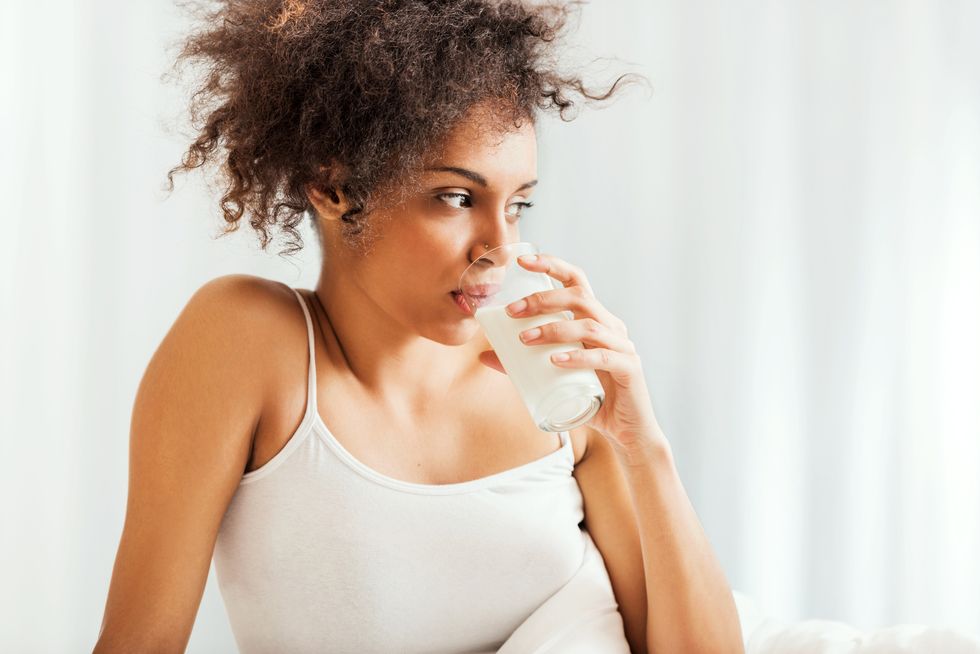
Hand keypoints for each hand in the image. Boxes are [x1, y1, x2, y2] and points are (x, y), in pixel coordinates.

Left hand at [477, 252, 666, 451]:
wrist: (626, 430)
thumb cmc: (589, 398)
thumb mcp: (552, 378)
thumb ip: (521, 366)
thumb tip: (483, 355)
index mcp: (596, 319)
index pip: (577, 281)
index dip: (552, 266)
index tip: (522, 262)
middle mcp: (612, 326)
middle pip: (580, 298)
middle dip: (543, 300)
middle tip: (512, 311)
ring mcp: (623, 346)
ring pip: (589, 326)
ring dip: (554, 330)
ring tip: (524, 339)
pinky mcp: (630, 369)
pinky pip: (604, 358)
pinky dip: (578, 358)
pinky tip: (557, 361)